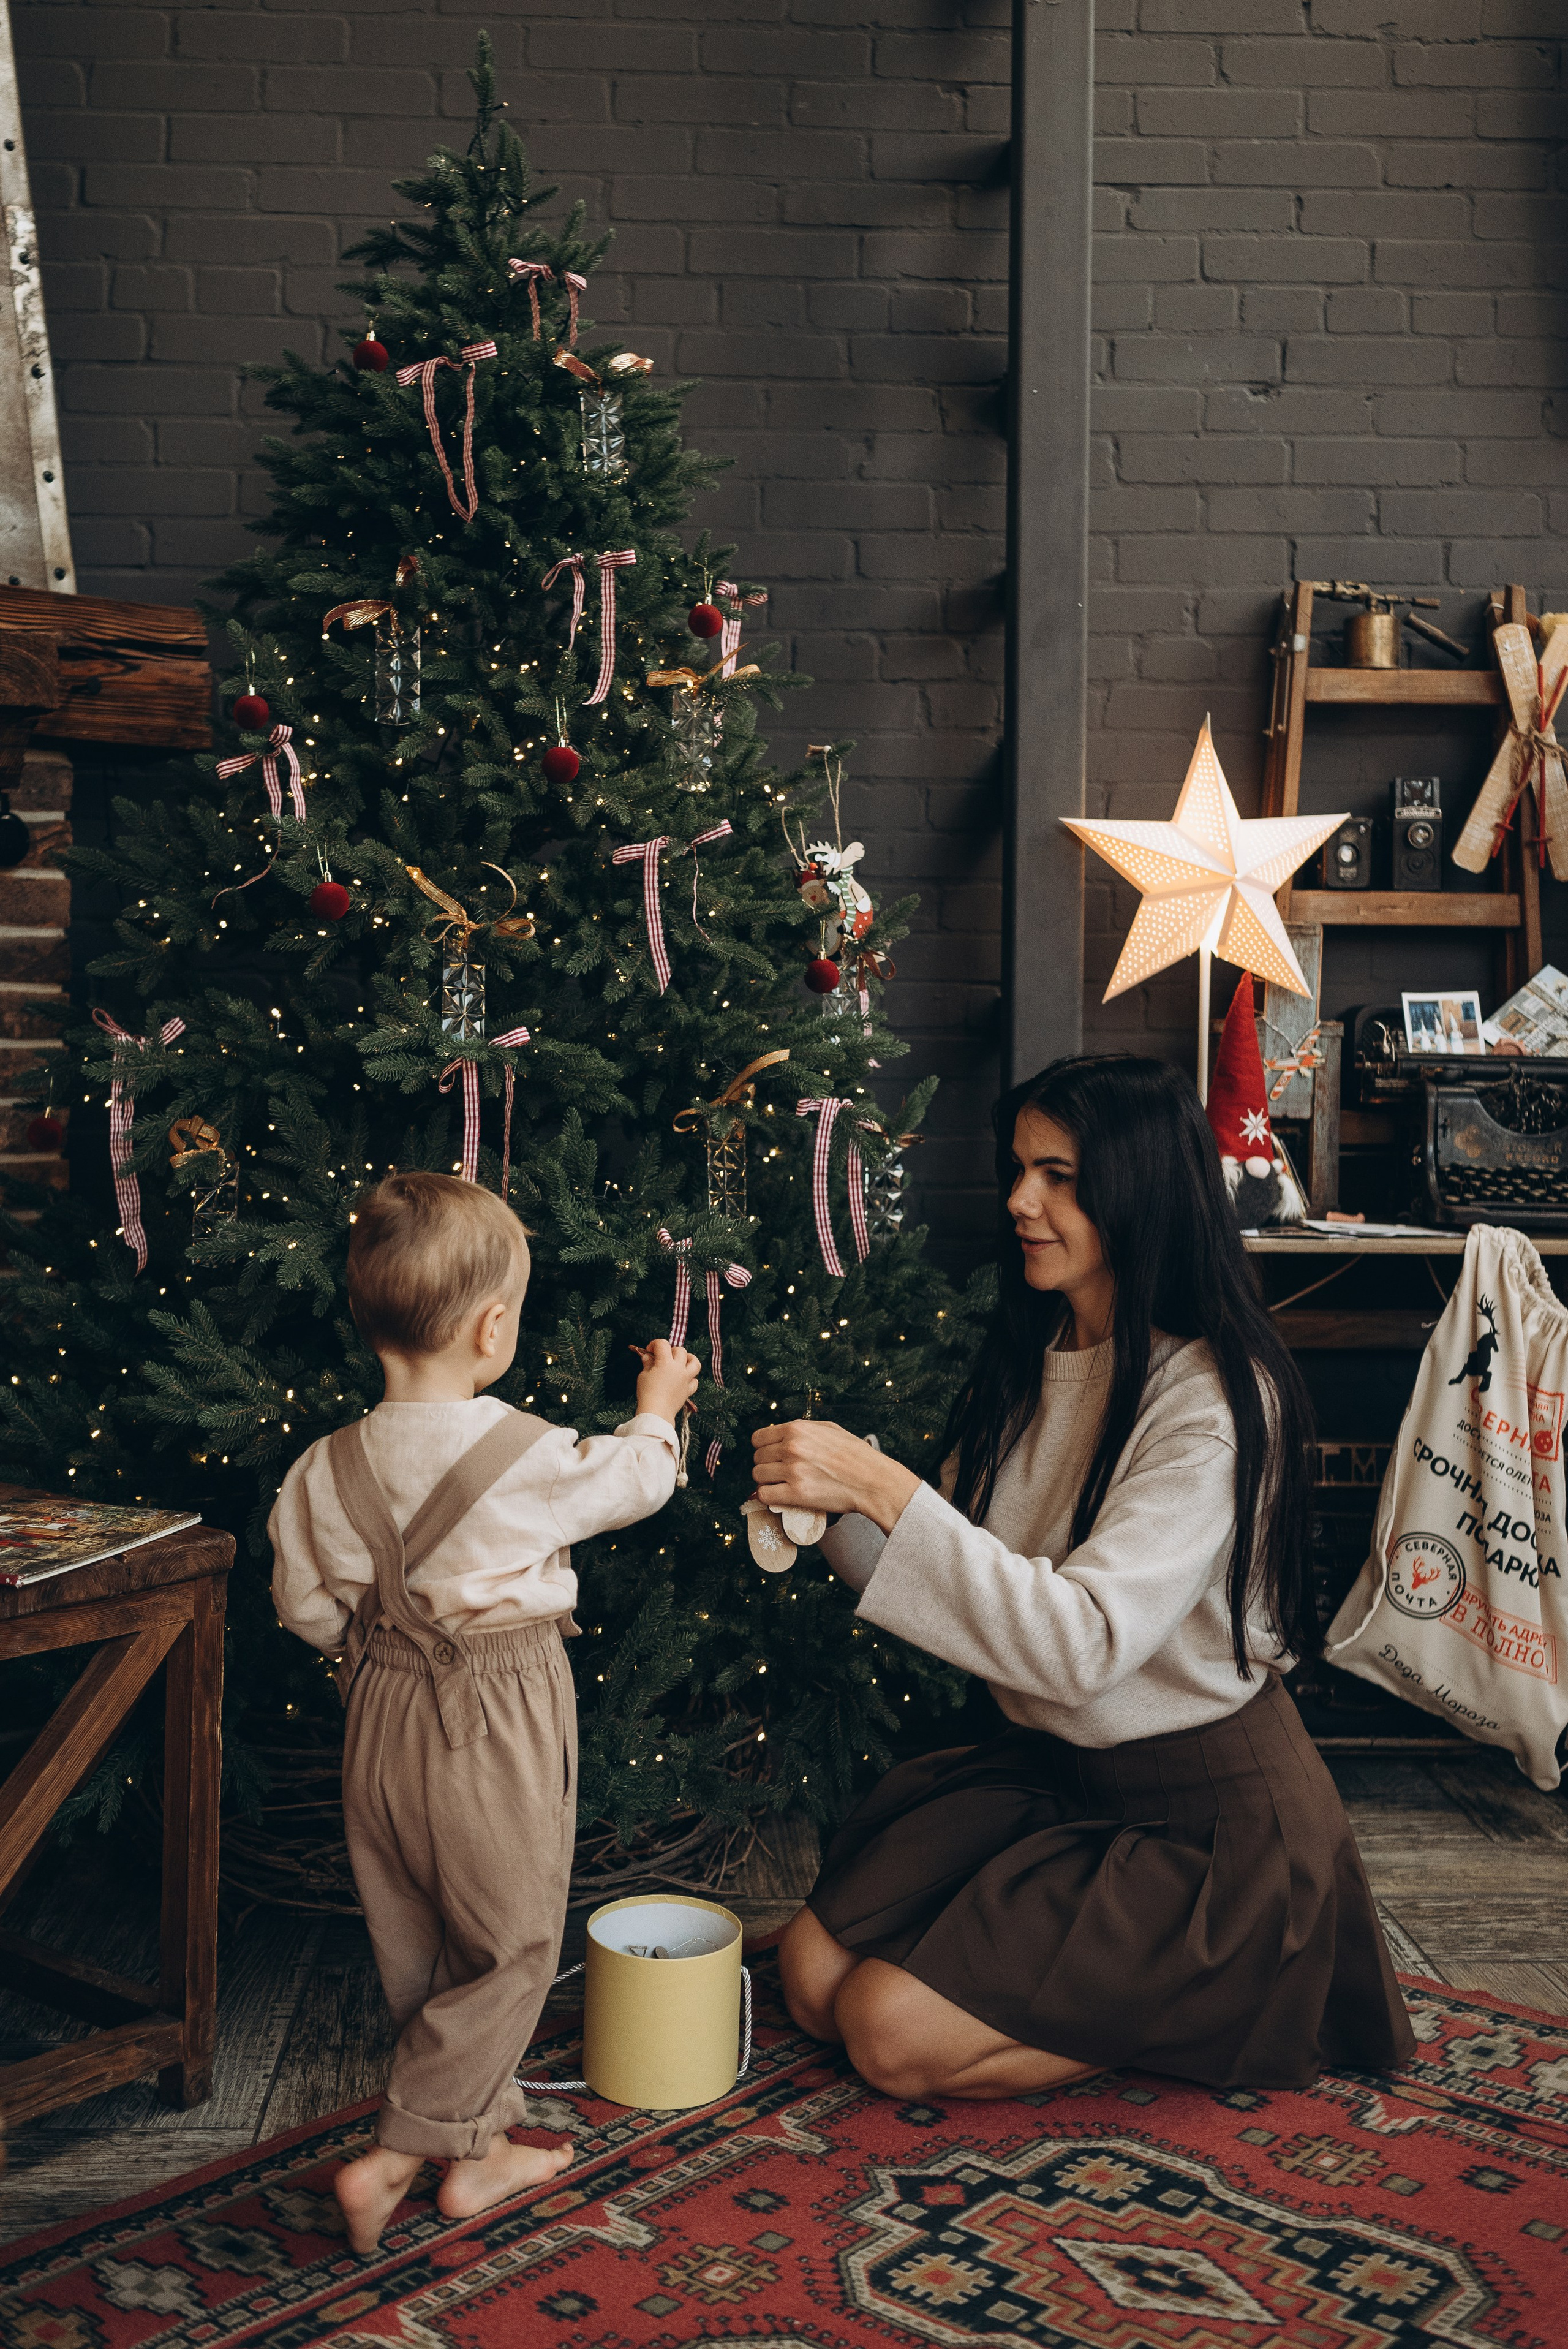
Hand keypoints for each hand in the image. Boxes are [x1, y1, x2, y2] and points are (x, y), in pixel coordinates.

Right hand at [633, 1338, 700, 1423]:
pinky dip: (690, 1378)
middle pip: (680, 1351)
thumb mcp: (643, 1375)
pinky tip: (683, 1380)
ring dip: (688, 1359)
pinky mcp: (688, 1390)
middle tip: (662, 1358)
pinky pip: (695, 1381)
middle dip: (671, 1351)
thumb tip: (648, 1356)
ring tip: (680, 1362)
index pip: (663, 1344)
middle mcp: (679, 1368)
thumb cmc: (647, 1393)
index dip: (654, 1344)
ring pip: (695, 1363)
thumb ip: (647, 1363)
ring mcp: (686, 1379)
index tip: (649, 1351)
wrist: (656, 1413)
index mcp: (666, 1362)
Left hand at [751, 1419, 920, 1535]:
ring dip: (767, 1482)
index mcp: (797, 1429)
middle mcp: (791, 1447)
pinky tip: (779, 1496)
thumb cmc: (856, 1455)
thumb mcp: (829, 1429)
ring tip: (781, 1485)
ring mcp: (793, 1471)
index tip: (771, 1456)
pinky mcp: (796, 1494)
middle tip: (779, 1473)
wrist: (873, 1481)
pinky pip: (765, 1495)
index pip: (758, 1438)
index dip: (763, 1448)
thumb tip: (782, 1435)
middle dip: (766, 1466)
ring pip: (758, 1476)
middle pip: (757, 1458)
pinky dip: (768, 1497)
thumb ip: (802, 1430)